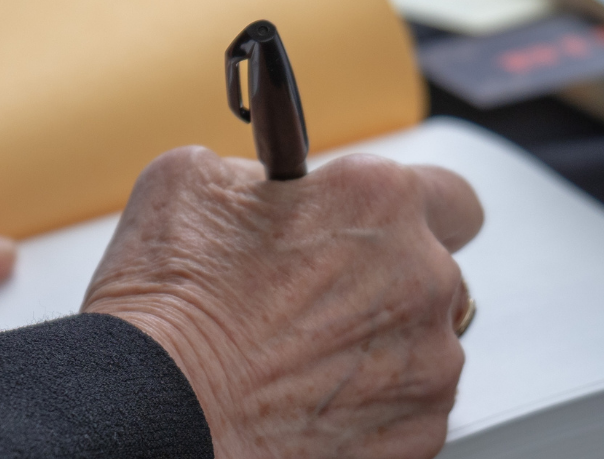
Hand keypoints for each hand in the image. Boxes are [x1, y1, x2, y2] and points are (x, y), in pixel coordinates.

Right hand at [83, 147, 482, 457]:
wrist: (153, 412)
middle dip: (384, 283)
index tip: (378, 229)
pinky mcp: (417, 434)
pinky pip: (408, 411)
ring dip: (377, 346)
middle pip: (434, 274)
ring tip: (298, 359)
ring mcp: (427, 365)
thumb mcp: (189, 181)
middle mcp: (421, 278)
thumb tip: (268, 187)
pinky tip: (305, 401)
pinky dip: (367, 407)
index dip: (407, 212)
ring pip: (424, 346)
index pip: (450, 194)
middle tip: (314, 300)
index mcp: (377, 202)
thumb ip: (259, 171)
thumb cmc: (167, 308)